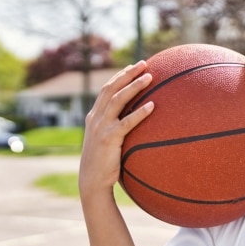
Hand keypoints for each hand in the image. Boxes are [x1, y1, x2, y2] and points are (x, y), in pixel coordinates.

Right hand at [78, 61, 153, 196]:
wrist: (92, 181)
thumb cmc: (103, 163)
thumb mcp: (107, 141)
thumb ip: (116, 129)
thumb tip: (134, 122)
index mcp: (94, 116)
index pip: (107, 89)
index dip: (120, 76)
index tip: (133, 66)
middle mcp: (96, 118)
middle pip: (111, 88)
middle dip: (127, 73)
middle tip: (144, 64)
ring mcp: (101, 127)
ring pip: (118, 100)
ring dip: (134, 86)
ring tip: (150, 77)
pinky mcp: (109, 139)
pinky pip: (126, 122)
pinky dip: (140, 113)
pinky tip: (152, 106)